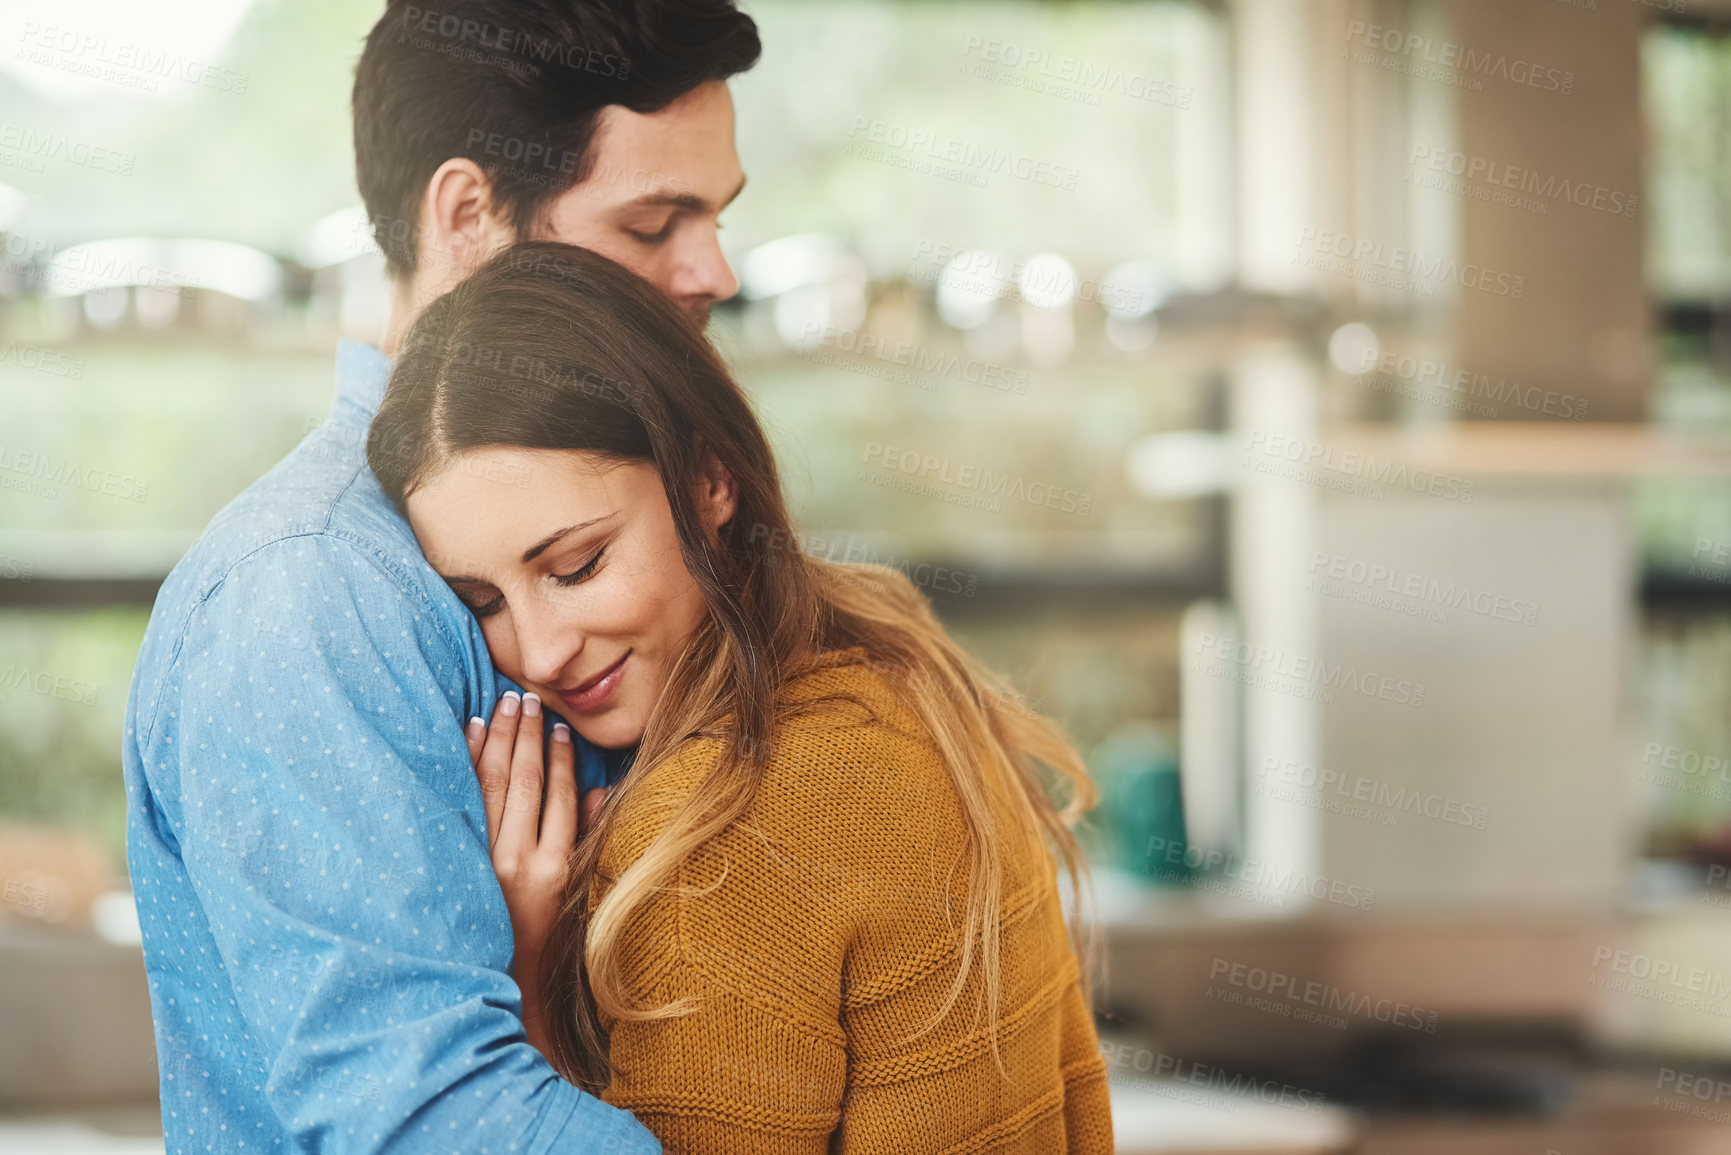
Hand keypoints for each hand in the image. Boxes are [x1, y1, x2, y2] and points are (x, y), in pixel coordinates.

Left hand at [465, 691, 605, 1054]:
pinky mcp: (457, 865)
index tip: (560, 727)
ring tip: (502, 704)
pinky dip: (464, 764)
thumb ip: (591, 841)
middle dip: (526, 735)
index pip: (561, 795)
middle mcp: (518, 861)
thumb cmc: (546, 941)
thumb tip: (603, 792)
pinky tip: (469, 735)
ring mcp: (482, 862)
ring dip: (497, 740)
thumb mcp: (578, 894)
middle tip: (527, 699)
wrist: (500, 987)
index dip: (561, 757)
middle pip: (524, 781)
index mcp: (555, 868)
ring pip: (490, 784)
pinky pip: (460, 802)